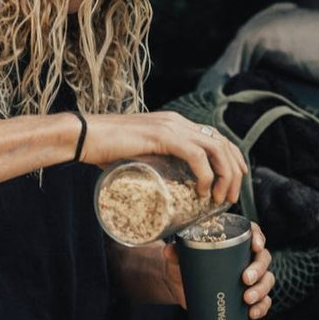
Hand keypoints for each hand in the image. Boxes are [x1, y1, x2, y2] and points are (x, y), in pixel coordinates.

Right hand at [79, 110, 248, 206]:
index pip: (215, 137)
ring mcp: (171, 127)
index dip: (233, 158)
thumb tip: (155, 186)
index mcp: (173, 124)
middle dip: (234, 172)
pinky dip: (205, 174)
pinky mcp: (162, 136)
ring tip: (221, 198)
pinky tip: (202, 190)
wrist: (81, 136)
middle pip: (223, 143)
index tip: (237, 179)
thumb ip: (149, 164)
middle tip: (230, 198)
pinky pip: (197, 155)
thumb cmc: (100, 148)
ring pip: (216, 149)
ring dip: (225, 176)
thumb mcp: (134, 156)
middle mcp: (178, 122)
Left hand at [160, 222, 274, 319]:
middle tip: (245, 279)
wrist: (180, 286)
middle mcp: (246, 258)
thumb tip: (169, 251)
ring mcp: (250, 277)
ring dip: (261, 290)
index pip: (253, 233)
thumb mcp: (179, 258)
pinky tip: (253, 312)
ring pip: (266, 280)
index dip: (259, 237)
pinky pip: (263, 301)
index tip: (255, 245)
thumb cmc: (184, 265)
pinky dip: (262, 307)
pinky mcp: (248, 295)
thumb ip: (174, 253)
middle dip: (258, 270)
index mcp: (234, 241)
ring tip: (247, 299)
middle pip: (263, 259)